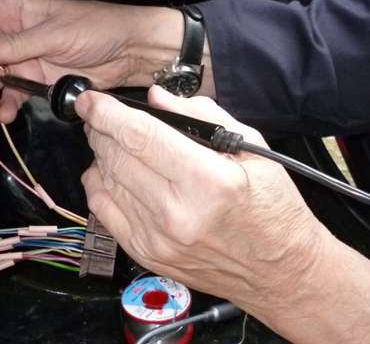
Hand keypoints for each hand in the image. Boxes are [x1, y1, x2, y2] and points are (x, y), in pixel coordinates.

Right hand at [0, 0, 182, 123]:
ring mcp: (20, 57)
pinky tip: (3, 116)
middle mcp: (10, 31)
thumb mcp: (53, 35)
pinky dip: (3, 105)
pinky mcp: (32, 80)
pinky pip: (8, 93)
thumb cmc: (96, 29)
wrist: (129, 53)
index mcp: (13, 8)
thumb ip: (14, 44)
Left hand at [78, 85, 323, 305]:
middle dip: (101, 130)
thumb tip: (155, 99)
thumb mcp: (252, 149)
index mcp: (207, 181)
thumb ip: (201, 116)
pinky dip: (99, 185)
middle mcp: (177, 213)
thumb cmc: (272, 207)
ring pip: (104, 182)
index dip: (107, 113)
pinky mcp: (146, 254)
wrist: (280, 271)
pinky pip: (103, 211)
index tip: (90, 100)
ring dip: (101, 156)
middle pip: (116, 157)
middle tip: (102, 118)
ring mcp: (157, 238)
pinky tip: (109, 173)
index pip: (140, 136)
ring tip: (111, 143)